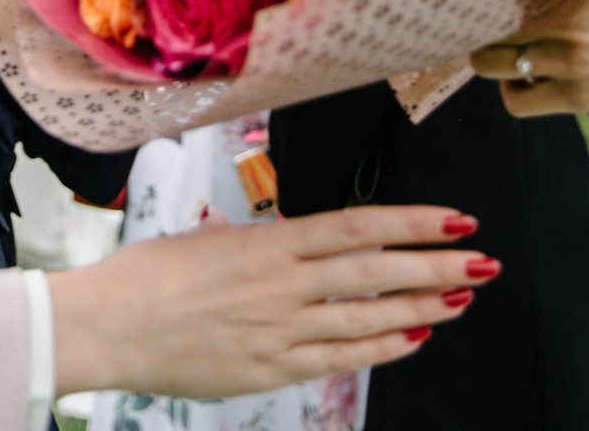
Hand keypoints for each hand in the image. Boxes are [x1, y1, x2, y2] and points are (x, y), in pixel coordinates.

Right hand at [50, 205, 490, 397]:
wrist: (106, 327)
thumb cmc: (147, 279)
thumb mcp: (208, 239)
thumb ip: (262, 243)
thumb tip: (301, 244)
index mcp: (265, 243)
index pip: (356, 226)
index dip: (412, 222)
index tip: (453, 218)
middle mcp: (280, 285)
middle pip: (375, 271)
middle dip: (436, 265)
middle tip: (482, 259)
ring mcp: (279, 331)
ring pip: (367, 317)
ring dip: (422, 306)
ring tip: (462, 297)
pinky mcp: (270, 370)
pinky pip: (339, 358)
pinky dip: (381, 347)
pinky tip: (413, 337)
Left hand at [472, 0, 588, 200]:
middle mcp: (572, 11)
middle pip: (491, 8)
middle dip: (480, 5)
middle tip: (480, 0)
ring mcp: (572, 58)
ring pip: (492, 58)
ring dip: (488, 50)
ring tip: (497, 39)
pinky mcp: (579, 97)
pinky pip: (517, 100)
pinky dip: (512, 91)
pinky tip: (524, 76)